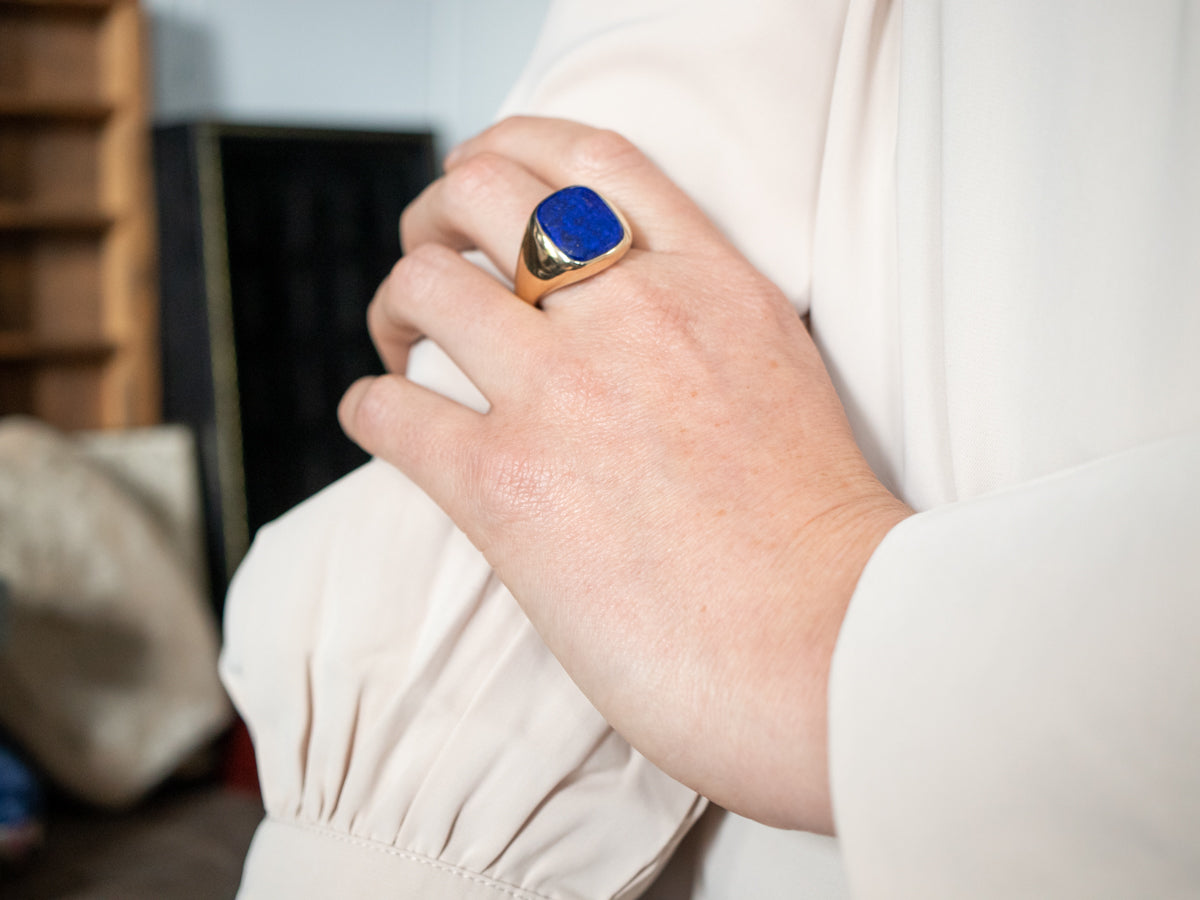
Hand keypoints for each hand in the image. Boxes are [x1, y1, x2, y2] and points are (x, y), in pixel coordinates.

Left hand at [339, 116, 910, 831]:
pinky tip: (382, 421)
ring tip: (400, 346)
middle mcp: (634, 316)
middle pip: (486, 193)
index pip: (591, 157)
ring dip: (395, 308)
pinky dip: (369, 407)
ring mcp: (567, 393)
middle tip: (428, 259)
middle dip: (435, 215)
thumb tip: (623, 319)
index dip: (513, 146)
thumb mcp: (782, 381)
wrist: (831, 651)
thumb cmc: (818, 543)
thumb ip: (705, 326)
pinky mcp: (508, 486)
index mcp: (711, 285)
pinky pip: (391, 409)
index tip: (480, 171)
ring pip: (427, 285)